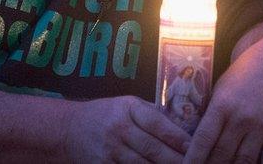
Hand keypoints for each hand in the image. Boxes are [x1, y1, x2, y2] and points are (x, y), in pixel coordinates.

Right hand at [61, 96, 189, 162]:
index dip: (178, 137)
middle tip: (194, 163)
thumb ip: (150, 114)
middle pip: (152, 148)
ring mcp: (109, 149)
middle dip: (175, 159)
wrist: (68, 128)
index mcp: (128, 108)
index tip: (195, 145)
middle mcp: (118, 128)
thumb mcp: (126, 105)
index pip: (158, 124)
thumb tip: (182, 125)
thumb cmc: (105, 114)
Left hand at [185, 35, 262, 163]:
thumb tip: (198, 143)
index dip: (193, 160)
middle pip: (222, 155)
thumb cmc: (245, 73)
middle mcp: (241, 117)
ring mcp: (262, 125)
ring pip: (245, 161)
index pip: (203, 140)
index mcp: (222, 104)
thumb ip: (212, 114)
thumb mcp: (222, 88)